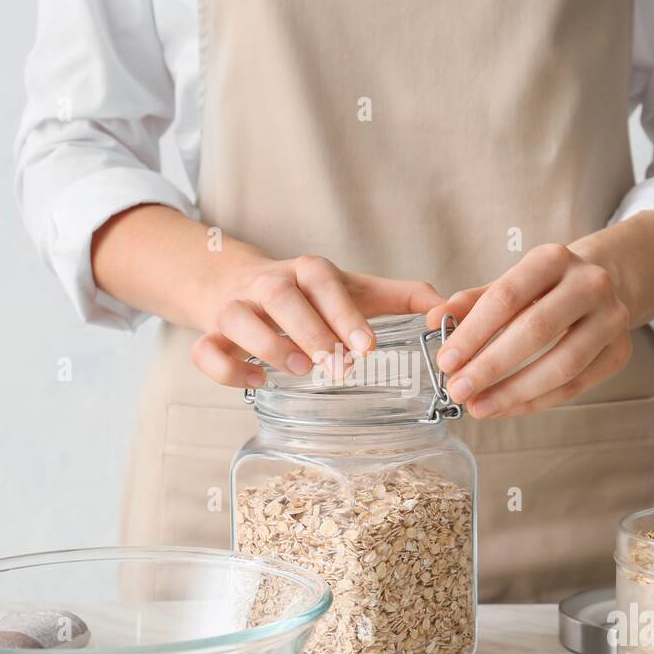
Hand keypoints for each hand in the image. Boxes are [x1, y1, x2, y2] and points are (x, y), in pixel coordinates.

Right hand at [192, 254, 443, 388]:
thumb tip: (447, 310)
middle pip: (280, 297)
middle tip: (339, 367)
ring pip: (237, 318)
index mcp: (306, 270)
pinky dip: (225, 367)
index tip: (368, 346)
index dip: (344, 312)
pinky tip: (256, 383)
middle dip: (310, 332)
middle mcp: (268, 283)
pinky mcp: (212, 334)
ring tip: (301, 371)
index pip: (322, 280)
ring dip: (269, 345)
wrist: (238, 282)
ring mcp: (236, 308)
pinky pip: (206, 349)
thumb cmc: (309, 295)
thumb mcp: (353, 289)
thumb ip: (401, 297)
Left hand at [425, 243, 632, 417]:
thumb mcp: (508, 284)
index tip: (445, 361)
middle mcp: (590, 283)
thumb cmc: (542, 289)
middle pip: (536, 330)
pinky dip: (536, 401)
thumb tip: (434, 321)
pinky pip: (575, 386)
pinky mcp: (620, 351)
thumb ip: (471, 303)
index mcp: (553, 258)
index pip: (507, 296)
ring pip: (562, 365)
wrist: (599, 287)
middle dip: (490, 366)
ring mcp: (612, 318)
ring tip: (479, 407)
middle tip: (458, 390)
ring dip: (514, 392)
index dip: (473, 333)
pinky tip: (506, 407)